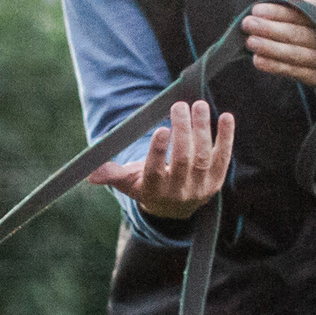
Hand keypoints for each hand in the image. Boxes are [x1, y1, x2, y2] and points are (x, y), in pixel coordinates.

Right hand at [87, 101, 233, 222]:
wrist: (175, 209)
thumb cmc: (147, 186)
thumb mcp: (128, 182)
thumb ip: (111, 174)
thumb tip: (89, 173)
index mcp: (154, 191)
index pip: (156, 172)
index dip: (159, 151)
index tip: (162, 129)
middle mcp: (179, 192)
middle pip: (183, 160)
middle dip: (183, 131)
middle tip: (179, 106)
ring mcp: (201, 187)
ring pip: (203, 156)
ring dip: (202, 129)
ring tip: (198, 105)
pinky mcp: (217, 179)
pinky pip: (223, 157)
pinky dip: (226, 137)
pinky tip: (226, 116)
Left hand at [244, 0, 315, 94]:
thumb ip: (306, 3)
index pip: (302, 15)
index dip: (278, 12)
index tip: (258, 9)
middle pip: (296, 34)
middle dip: (269, 29)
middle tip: (247, 23)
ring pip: (294, 54)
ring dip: (270, 49)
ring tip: (250, 42)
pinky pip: (294, 72)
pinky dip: (275, 67)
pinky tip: (258, 61)